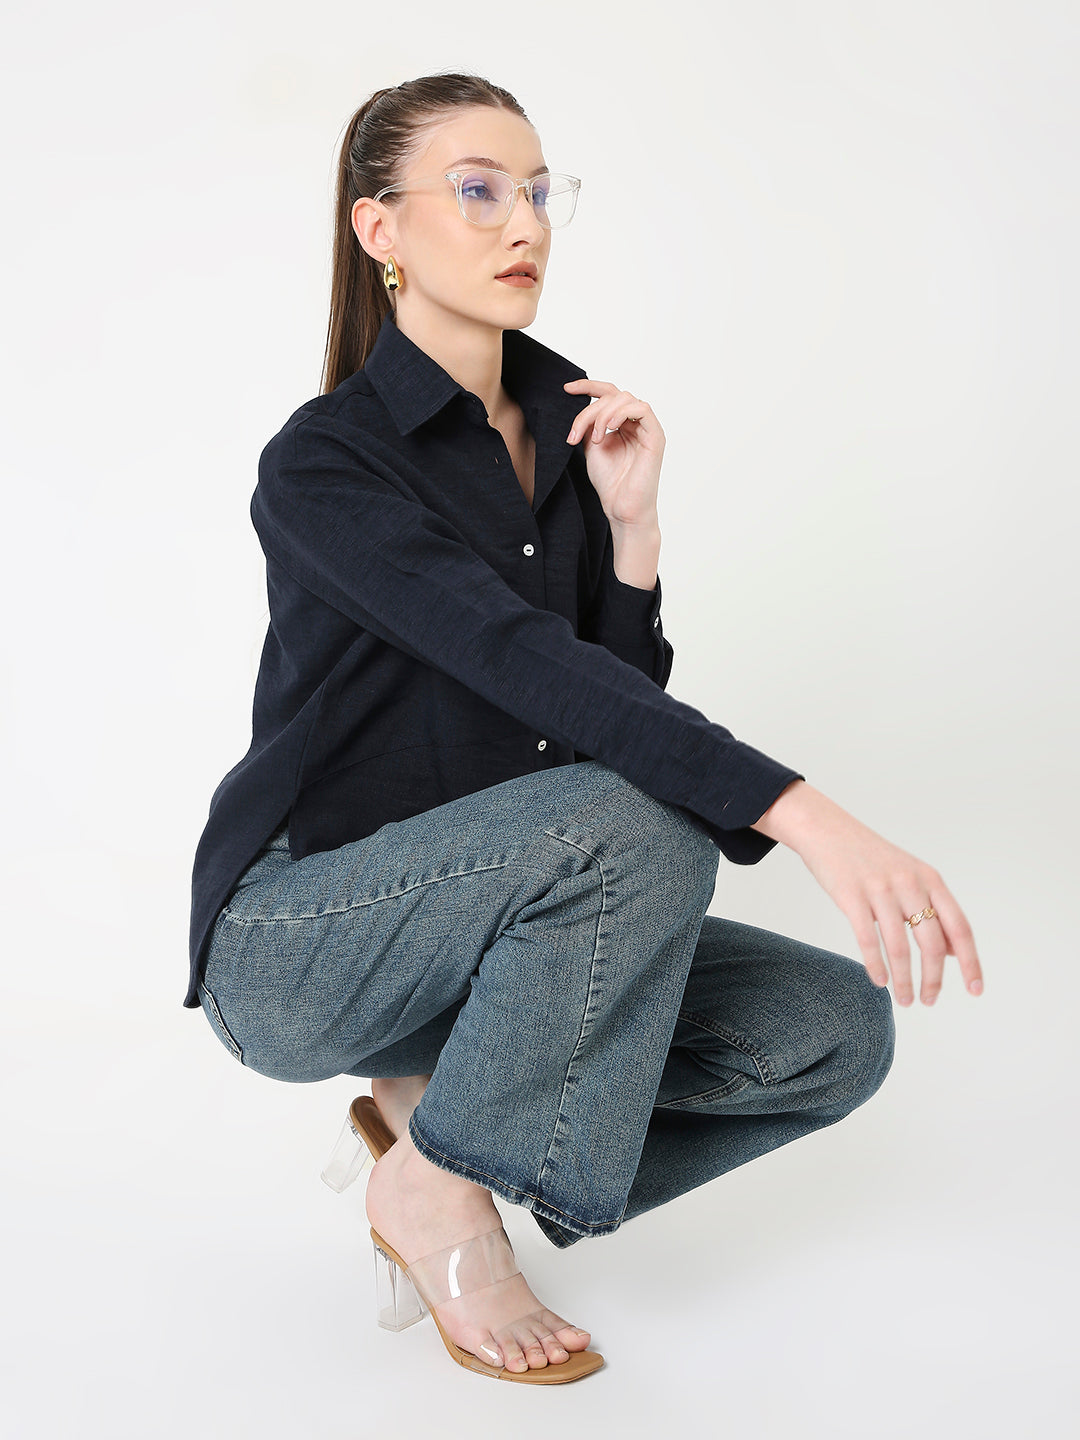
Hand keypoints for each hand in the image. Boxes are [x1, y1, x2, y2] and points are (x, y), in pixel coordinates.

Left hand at [564, 378, 664, 526]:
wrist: (621, 508)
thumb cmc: (610, 483)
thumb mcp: (591, 447)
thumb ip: (589, 424)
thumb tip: (580, 404)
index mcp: (622, 423)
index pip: (608, 394)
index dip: (588, 386)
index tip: (567, 388)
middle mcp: (635, 423)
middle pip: (613, 395)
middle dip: (590, 411)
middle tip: (575, 434)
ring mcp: (647, 428)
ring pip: (625, 399)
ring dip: (604, 414)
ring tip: (595, 438)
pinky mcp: (656, 436)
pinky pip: (642, 409)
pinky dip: (622, 413)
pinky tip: (610, 428)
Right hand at [752, 781, 983, 1005]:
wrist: (827, 830)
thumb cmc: (870, 858)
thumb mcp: (911, 877)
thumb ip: (934, 910)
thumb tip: (956, 952)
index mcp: (930, 879)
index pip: (960, 927)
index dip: (971, 962)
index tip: (976, 990)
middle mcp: (910, 883)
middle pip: (932, 942)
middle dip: (933, 979)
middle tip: (929, 1001)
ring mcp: (880, 889)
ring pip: (899, 947)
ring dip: (904, 980)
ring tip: (905, 1000)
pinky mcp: (851, 896)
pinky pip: (868, 939)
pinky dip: (876, 966)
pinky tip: (880, 981)